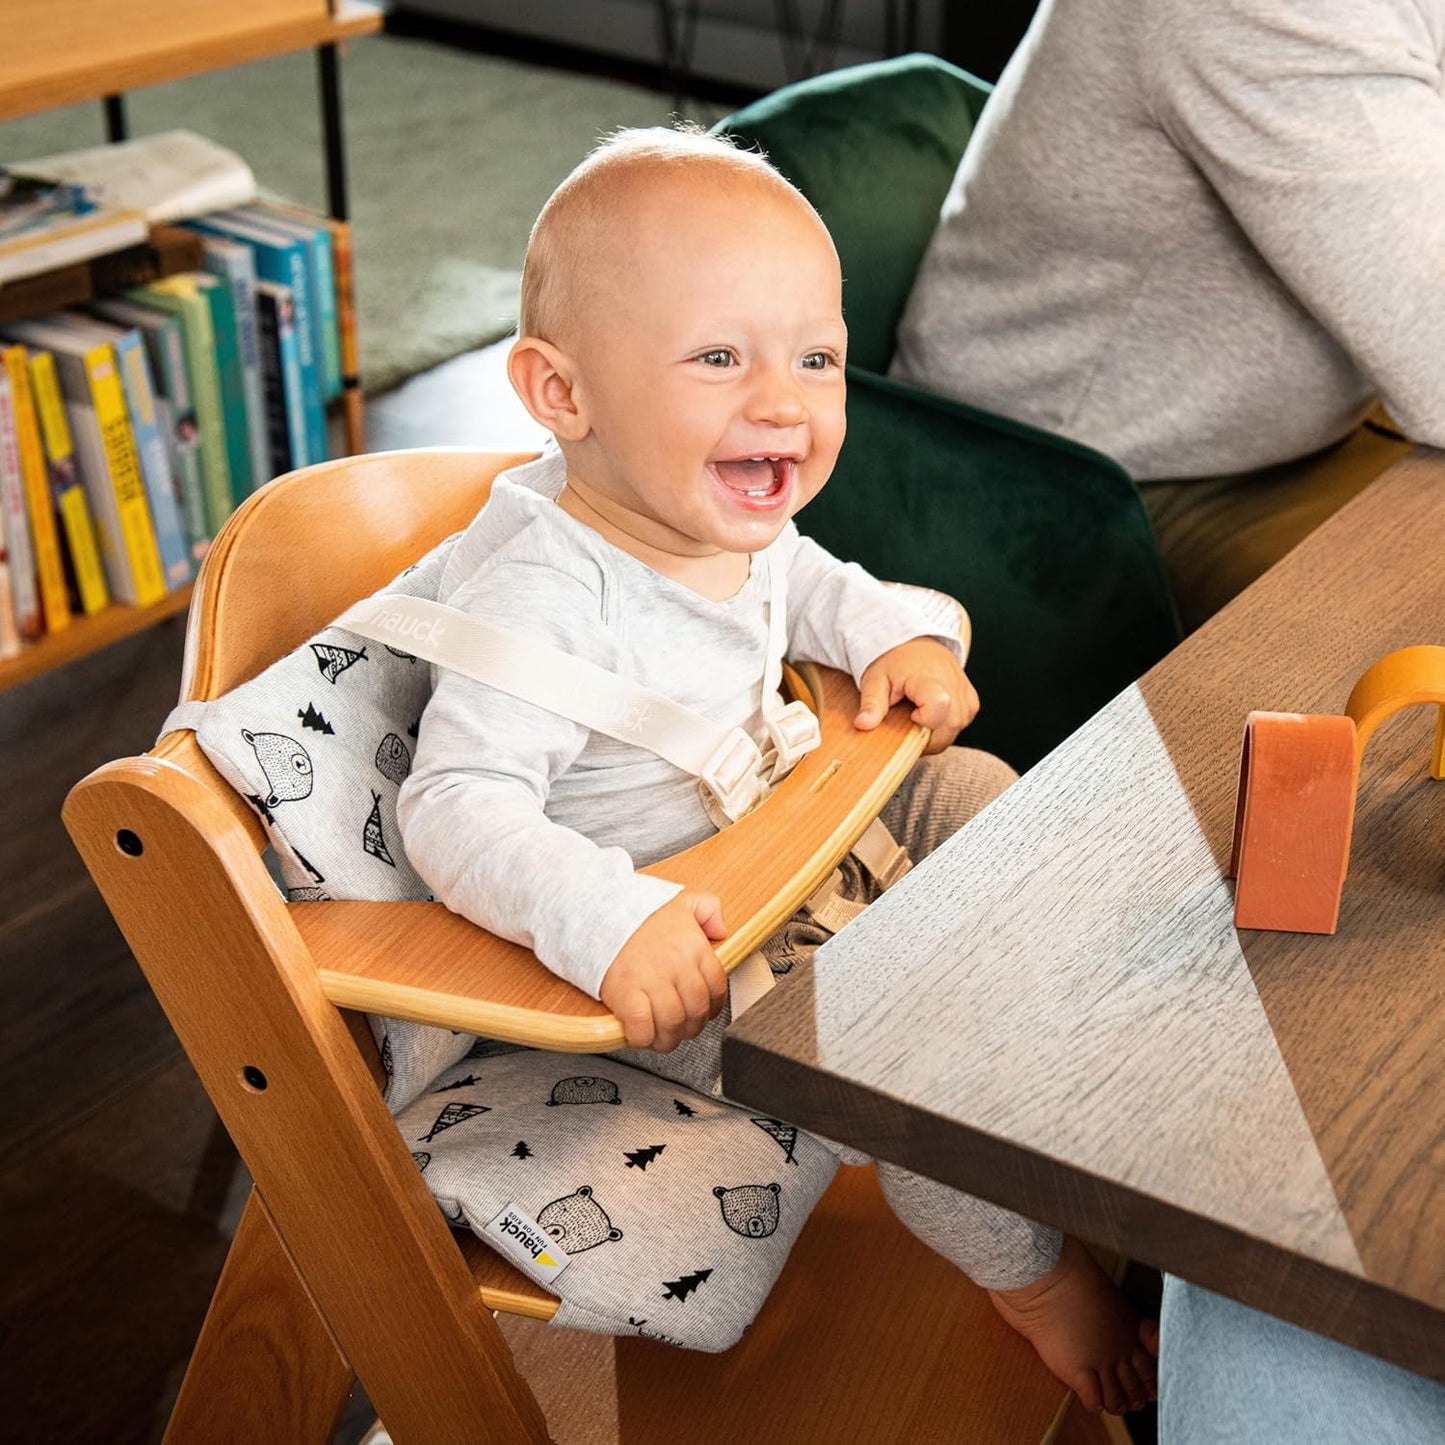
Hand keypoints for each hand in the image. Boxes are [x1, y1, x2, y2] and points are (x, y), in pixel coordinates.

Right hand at [599, 891, 728, 1050]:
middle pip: (696, 1011)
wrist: (598, 911)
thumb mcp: (681, 899)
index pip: (716, 988)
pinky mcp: (627, 996)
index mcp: (693, 947)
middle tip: (680, 1028)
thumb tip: (720, 930)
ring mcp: (653, 982)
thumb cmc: (637, 910)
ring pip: (673, 1025)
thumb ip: (709, 909)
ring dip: (668, 1038)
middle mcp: (677, 966)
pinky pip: (642, 1029)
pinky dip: (643, 1038)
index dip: (711, 1007)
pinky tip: (640, 1035)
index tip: (701, 1012)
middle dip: (691, 1027)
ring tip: (661, 1038)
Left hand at [855, 638, 978, 753]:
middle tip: (906, 719)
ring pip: (952, 733)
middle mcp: (955, 689)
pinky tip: (929, 713)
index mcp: (932, 680)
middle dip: (922, 737)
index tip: (908, 713)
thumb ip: (872, 704)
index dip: (921, 721)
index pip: (938, 709)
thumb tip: (863, 724)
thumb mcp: (876, 679)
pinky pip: (959, 727)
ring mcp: (967, 697)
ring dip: (932, 733)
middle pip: (945, 731)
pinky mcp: (972, 703)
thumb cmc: (895, 661)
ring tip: (917, 713)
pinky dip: (943, 727)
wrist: (917, 643)